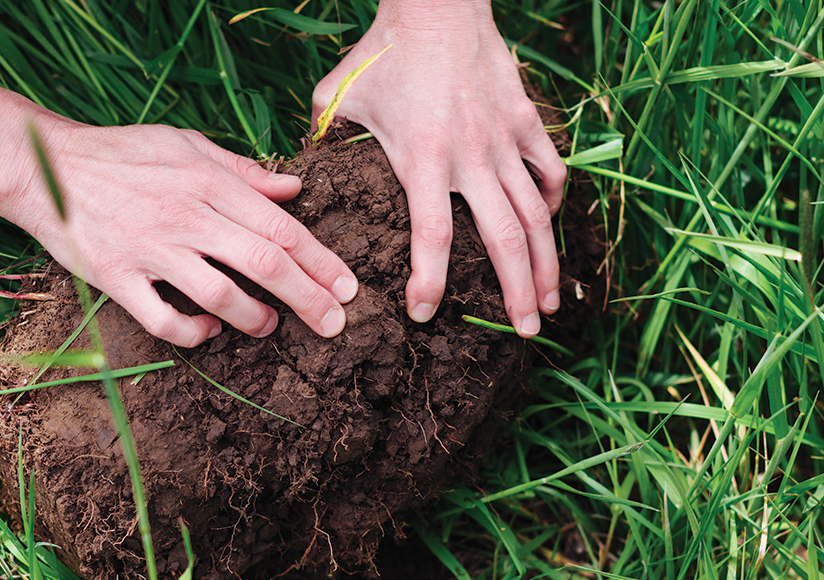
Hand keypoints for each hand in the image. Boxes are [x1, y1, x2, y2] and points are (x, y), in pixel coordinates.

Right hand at [7, 118, 357, 347]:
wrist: (45, 165)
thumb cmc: (121, 153)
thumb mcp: (186, 145)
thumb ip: (242, 170)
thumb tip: (294, 188)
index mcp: (207, 181)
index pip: (279, 227)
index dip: (320, 260)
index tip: (348, 287)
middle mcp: (184, 215)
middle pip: (262, 263)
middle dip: (308, 298)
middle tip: (334, 325)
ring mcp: (149, 248)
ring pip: (220, 294)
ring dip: (255, 317)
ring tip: (271, 325)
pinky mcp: (115, 276)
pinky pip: (162, 318)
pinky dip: (193, 331)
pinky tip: (210, 330)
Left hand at [312, 1, 565, 337]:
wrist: (438, 5)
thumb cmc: (382, 53)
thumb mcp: (338, 97)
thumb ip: (323, 142)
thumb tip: (298, 177)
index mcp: (423, 159)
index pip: (433, 237)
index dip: (431, 282)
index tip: (425, 313)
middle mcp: (471, 157)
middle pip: (504, 239)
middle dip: (517, 292)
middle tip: (527, 332)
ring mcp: (505, 140)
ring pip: (536, 214)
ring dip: (546, 262)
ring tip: (550, 302)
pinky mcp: (526, 120)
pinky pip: (549, 171)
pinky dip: (551, 203)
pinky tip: (547, 227)